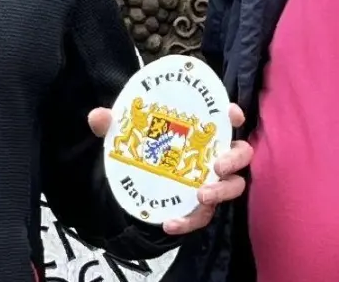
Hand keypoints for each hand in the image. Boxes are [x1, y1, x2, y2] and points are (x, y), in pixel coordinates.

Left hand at [87, 103, 253, 235]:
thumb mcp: (128, 135)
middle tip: (217, 165)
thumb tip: (97, 117)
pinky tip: (170, 224)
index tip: (230, 115)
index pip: (227, 119)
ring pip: (233, 187)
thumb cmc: (146, 148)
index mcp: (204, 132)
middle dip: (234, 159)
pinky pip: (203, 217)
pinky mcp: (201, 207)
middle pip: (240, 154)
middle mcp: (215, 155)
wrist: (140, 182)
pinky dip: (188, 221)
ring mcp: (213, 182)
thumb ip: (114, 125)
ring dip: (221, 192)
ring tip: (201, 195)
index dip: (233, 115)